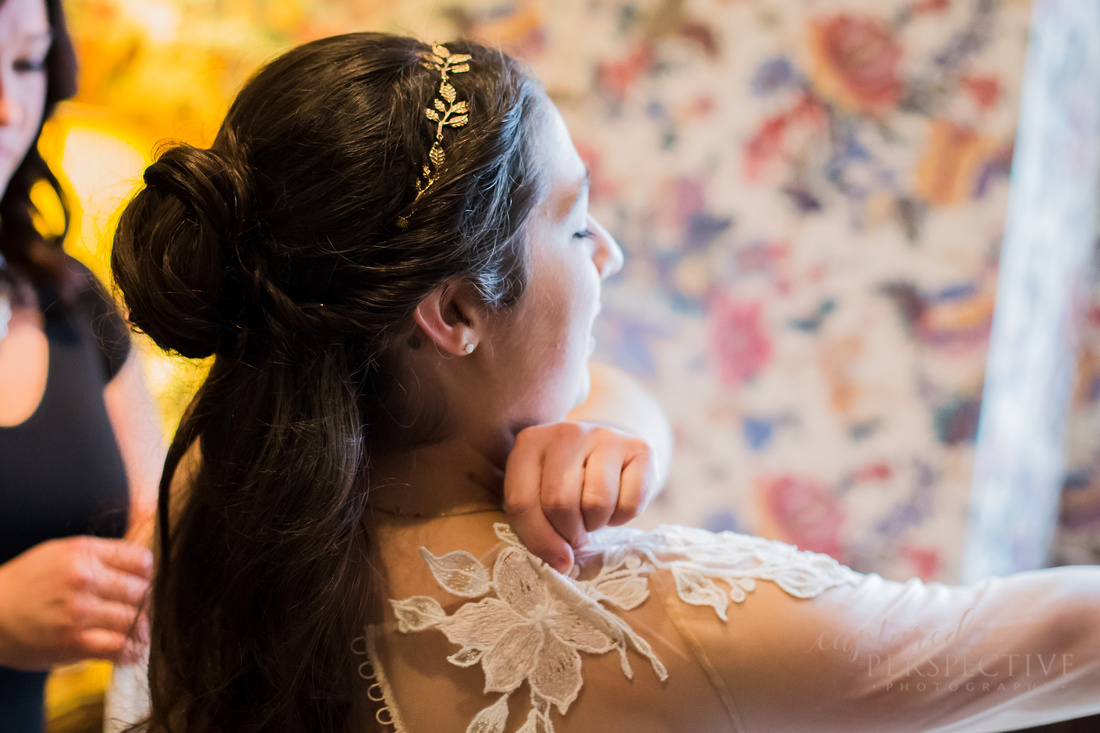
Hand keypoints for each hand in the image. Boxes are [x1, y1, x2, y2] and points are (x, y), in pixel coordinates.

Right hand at [0, 536, 152, 670]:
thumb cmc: (26, 583)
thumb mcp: (60, 553)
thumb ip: (99, 556)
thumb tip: (142, 564)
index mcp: (84, 553)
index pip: (141, 560)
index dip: (148, 574)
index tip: (143, 584)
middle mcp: (85, 579)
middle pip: (141, 591)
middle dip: (146, 603)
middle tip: (142, 612)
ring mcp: (80, 611)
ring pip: (134, 620)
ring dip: (141, 630)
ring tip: (139, 634)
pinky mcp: (74, 642)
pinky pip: (118, 647)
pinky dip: (130, 652)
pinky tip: (130, 652)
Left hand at [503, 421, 658, 572]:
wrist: (609, 448)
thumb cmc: (566, 480)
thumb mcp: (539, 495)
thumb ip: (536, 525)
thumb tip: (561, 563)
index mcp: (529, 444)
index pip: (522, 502)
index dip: (538, 539)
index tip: (556, 558)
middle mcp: (565, 433)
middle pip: (560, 503)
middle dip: (569, 532)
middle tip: (575, 534)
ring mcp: (604, 436)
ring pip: (596, 503)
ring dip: (595, 523)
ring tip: (592, 514)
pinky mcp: (639, 449)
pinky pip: (630, 504)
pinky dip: (622, 518)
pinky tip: (615, 504)